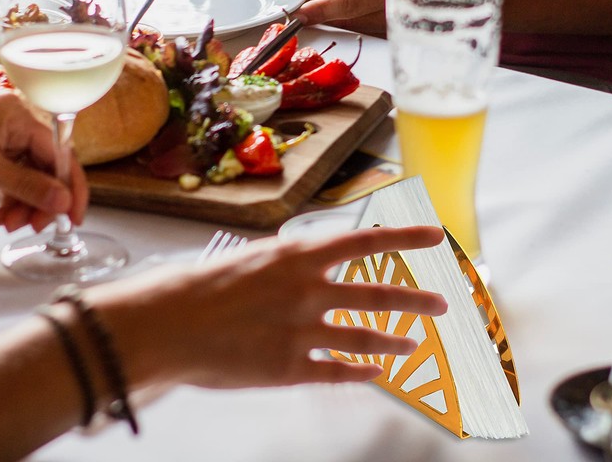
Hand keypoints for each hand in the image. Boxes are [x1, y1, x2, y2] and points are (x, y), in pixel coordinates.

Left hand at [0, 90, 87, 232]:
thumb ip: (25, 185)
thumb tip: (62, 203)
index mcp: (20, 115)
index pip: (61, 153)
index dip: (70, 186)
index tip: (73, 216)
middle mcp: (18, 123)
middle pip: (47, 168)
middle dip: (40, 201)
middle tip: (32, 226)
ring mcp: (6, 138)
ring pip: (32, 177)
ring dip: (22, 205)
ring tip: (3, 224)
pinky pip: (14, 179)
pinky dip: (8, 201)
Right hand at [93, 225, 447, 389]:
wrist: (170, 323)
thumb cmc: (206, 286)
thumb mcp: (257, 258)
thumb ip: (294, 262)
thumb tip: (321, 261)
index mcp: (300, 254)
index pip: (368, 240)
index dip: (406, 238)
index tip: (437, 237)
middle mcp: (310, 289)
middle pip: (379, 292)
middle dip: (416, 299)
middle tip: (442, 303)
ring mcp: (303, 330)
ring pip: (366, 337)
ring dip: (395, 340)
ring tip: (414, 343)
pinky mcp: (291, 367)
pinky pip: (339, 371)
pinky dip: (363, 372)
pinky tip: (376, 374)